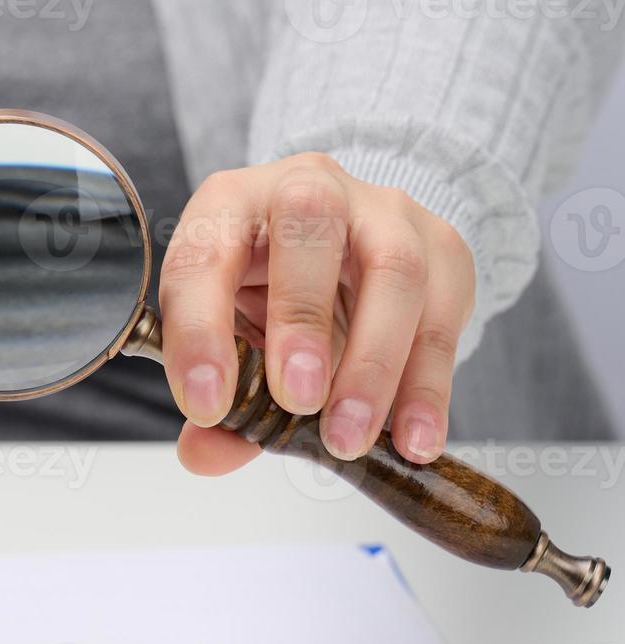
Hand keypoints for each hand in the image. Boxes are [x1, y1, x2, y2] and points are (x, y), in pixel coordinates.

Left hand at [158, 152, 474, 474]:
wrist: (344, 255)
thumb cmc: (266, 294)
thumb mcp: (227, 338)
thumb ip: (214, 401)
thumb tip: (206, 454)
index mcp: (230, 206)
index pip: (203, 255)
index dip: (199, 330)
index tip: (208, 405)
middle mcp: (308, 189)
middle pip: (310, 222)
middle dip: (301, 318)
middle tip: (297, 400)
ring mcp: (384, 211)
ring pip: (394, 270)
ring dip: (372, 366)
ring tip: (347, 438)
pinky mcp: (443, 248)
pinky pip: (443, 315)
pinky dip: (427, 387)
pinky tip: (411, 439)